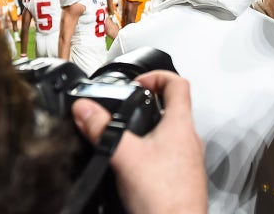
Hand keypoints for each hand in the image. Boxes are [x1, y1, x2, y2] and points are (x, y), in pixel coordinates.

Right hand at [72, 71, 206, 213]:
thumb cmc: (164, 197)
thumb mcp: (124, 156)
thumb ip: (102, 130)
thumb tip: (84, 109)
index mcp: (181, 125)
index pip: (178, 83)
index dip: (157, 75)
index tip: (138, 82)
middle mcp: (189, 139)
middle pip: (174, 107)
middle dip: (149, 103)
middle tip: (128, 107)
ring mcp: (188, 158)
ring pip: (171, 132)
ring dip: (150, 128)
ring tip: (127, 134)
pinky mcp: (183, 176)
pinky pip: (169, 153)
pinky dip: (152, 150)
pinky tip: (134, 163)